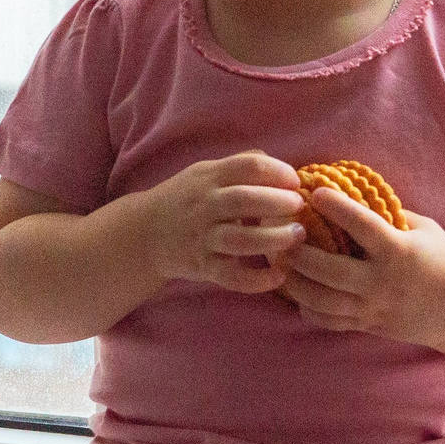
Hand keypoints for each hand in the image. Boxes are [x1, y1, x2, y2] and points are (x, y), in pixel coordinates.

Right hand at [135, 152, 305, 295]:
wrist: (144, 234)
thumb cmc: (186, 200)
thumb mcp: (206, 173)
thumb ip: (240, 165)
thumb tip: (279, 163)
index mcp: (210, 177)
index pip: (248, 166)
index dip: (278, 171)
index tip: (295, 181)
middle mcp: (205, 205)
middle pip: (244, 200)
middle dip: (277, 203)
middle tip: (300, 206)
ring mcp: (202, 238)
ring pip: (239, 240)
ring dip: (273, 239)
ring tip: (296, 236)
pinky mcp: (202, 267)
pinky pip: (231, 276)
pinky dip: (256, 280)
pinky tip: (279, 276)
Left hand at [280, 187, 444, 347]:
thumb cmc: (443, 260)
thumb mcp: (424, 230)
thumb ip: (390, 214)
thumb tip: (354, 192)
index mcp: (399, 252)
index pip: (362, 226)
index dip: (337, 207)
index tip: (316, 192)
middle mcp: (383, 282)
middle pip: (329, 270)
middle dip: (300, 253)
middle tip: (284, 235)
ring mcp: (373, 308)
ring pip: (322, 300)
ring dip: (295, 282)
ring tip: (281, 264)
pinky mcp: (368, 325)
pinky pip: (329, 321)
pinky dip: (308, 309)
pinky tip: (297, 293)